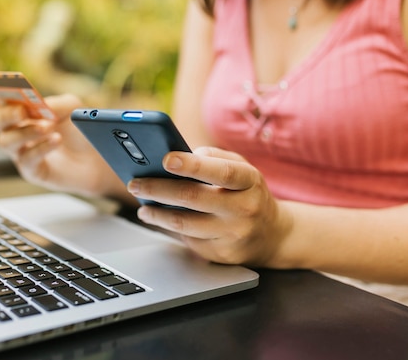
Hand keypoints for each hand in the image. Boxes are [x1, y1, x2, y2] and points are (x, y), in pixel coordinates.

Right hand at [0, 94, 121, 197]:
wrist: (97, 159)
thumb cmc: (80, 131)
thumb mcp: (73, 108)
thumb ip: (55, 103)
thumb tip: (40, 107)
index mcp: (22, 112)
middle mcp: (17, 132)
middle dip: (7, 113)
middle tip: (23, 110)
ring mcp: (22, 152)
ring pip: (6, 142)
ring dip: (25, 131)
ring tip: (47, 127)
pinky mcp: (32, 171)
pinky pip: (26, 160)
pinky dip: (40, 148)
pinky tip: (56, 140)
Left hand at [127, 147, 290, 265]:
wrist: (272, 235)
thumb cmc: (248, 194)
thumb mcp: (242, 169)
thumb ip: (215, 157)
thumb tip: (182, 154)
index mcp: (250, 181)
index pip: (221, 171)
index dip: (193, 165)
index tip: (166, 159)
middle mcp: (245, 208)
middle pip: (194, 198)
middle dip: (158, 189)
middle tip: (135, 184)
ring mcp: (233, 234)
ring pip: (185, 223)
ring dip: (157, 214)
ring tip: (142, 205)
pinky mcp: (222, 254)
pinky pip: (188, 239)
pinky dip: (168, 227)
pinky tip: (157, 218)